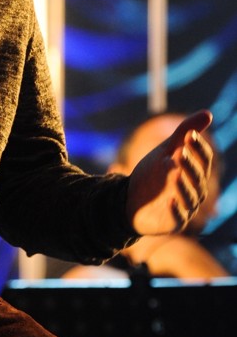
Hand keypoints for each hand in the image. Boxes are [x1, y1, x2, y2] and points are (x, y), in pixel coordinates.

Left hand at [126, 110, 213, 236]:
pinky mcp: (173, 222)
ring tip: (174, 172)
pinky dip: (175, 210)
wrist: (129, 199)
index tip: (189, 135)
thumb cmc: (153, 174)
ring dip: (183, 185)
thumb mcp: (166, 151)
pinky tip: (169, 201)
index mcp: (196, 172)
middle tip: (180, 152)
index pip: (204, 159)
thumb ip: (185, 133)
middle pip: (198, 177)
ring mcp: (185, 207)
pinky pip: (178, 217)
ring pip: (190, 197)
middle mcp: (195, 190)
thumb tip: (208, 113)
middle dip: (190, 164)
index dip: (198, 148)